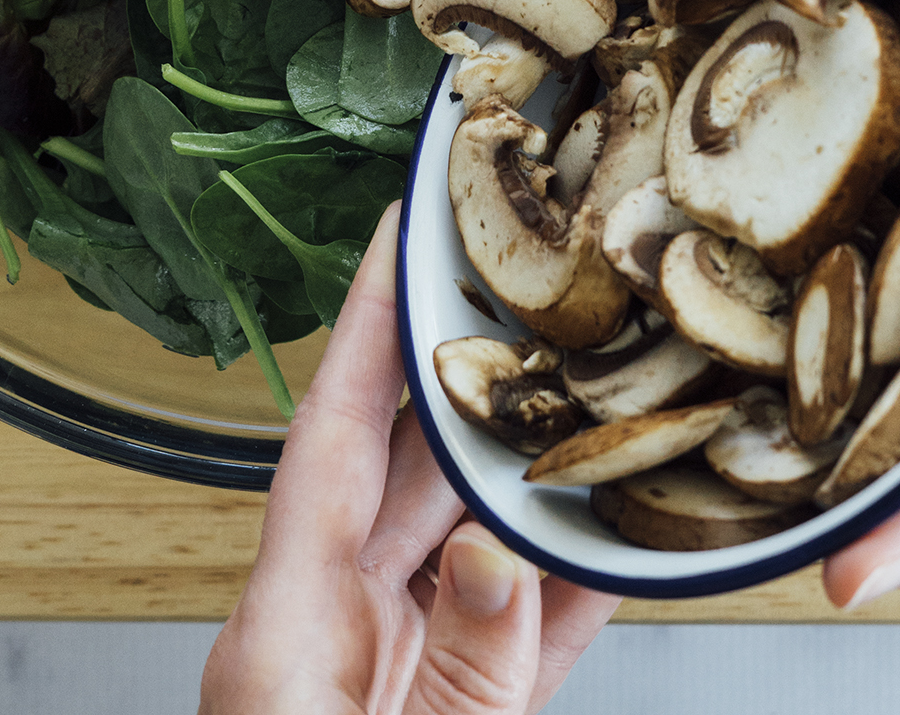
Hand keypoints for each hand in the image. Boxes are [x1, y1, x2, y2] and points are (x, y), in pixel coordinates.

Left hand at [200, 202, 619, 713]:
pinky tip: (614, 534)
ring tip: (599, 404)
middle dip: (477, 379)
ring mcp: (383, 662)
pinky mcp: (432, 704)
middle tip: (537, 298)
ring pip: (468, 531)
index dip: (365, 323)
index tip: (398, 232)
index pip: (329, 433)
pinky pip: (508, 623)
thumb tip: (498, 555)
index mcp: (285, 628)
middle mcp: (327, 628)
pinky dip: (560, 577)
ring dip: (532, 474)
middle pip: (410, 468)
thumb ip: (458, 666)